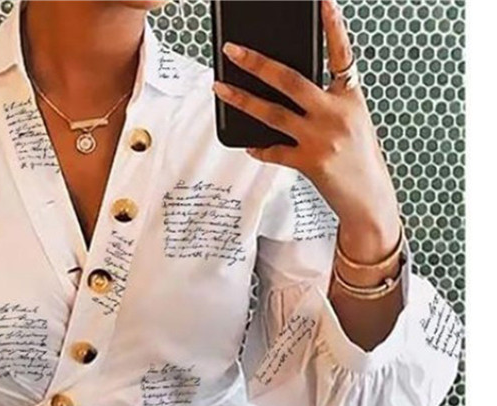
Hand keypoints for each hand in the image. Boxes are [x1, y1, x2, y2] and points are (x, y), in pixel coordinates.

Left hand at [212, 0, 401, 261]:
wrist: (370, 201)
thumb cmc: (360, 162)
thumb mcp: (353, 124)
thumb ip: (328, 106)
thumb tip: (289, 95)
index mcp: (351, 98)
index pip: (342, 54)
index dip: (333, 26)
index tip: (322, 1)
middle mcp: (337, 113)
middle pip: (290, 79)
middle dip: (258, 62)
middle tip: (233, 50)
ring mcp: (322, 138)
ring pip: (273, 112)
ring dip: (242, 99)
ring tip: (220, 88)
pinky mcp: (310, 162)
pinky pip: (274, 151)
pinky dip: (259, 147)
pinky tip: (248, 145)